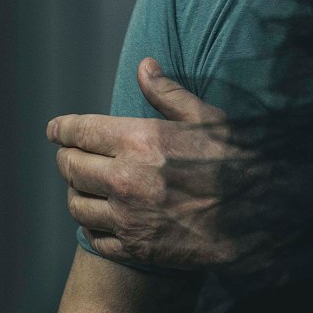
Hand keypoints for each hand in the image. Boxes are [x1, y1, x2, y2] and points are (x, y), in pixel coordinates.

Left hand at [49, 58, 246, 269]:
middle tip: (68, 154)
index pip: (82, 131)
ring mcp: (127, 216)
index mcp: (140, 140)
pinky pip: (94, 237)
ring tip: (84, 185)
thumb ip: (168, 93)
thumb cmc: (235, 159)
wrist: (257, 214)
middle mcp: (125, 179)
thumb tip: (143, 66)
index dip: (63, 129)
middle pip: (71, 167)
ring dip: (75, 191)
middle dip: (66, 157)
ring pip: (77, 204)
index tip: (55, 129)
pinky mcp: (135, 246)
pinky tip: (101, 216)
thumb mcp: (206, 116)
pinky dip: (91, 224)